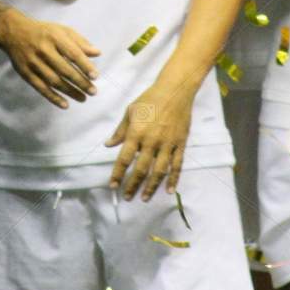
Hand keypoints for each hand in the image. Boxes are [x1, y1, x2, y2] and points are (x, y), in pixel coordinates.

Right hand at [0, 8, 100, 107]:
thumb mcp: (62, 30)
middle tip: (93, 91)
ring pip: (54, 81)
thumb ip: (80, 41)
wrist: (13, 32)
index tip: (95, 76)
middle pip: (64, 69)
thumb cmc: (44, 32)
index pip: (73, 53)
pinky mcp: (25, 73)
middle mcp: (43, 50)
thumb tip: (97, 53)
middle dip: (80, 82)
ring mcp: (33, 62)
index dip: (85, 66)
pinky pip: (41, 88)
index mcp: (54, 37)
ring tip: (83, 98)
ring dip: (70, 92)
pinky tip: (65, 104)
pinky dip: (53, 97)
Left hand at [105, 80, 193, 200]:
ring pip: (159, 171)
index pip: (125, 158)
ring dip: (151, 187)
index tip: (113, 186)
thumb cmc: (150, 98)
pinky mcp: (180, 144)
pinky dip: (173, 179)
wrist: (175, 90)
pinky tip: (169, 191)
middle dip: (133, 185)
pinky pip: (177, 165)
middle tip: (127, 197)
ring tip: (145, 198)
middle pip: (141, 169)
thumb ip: (120, 130)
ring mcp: (168, 144)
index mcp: (136, 133)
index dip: (118, 174)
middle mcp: (151, 141)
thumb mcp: (130, 111)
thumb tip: (108, 145)